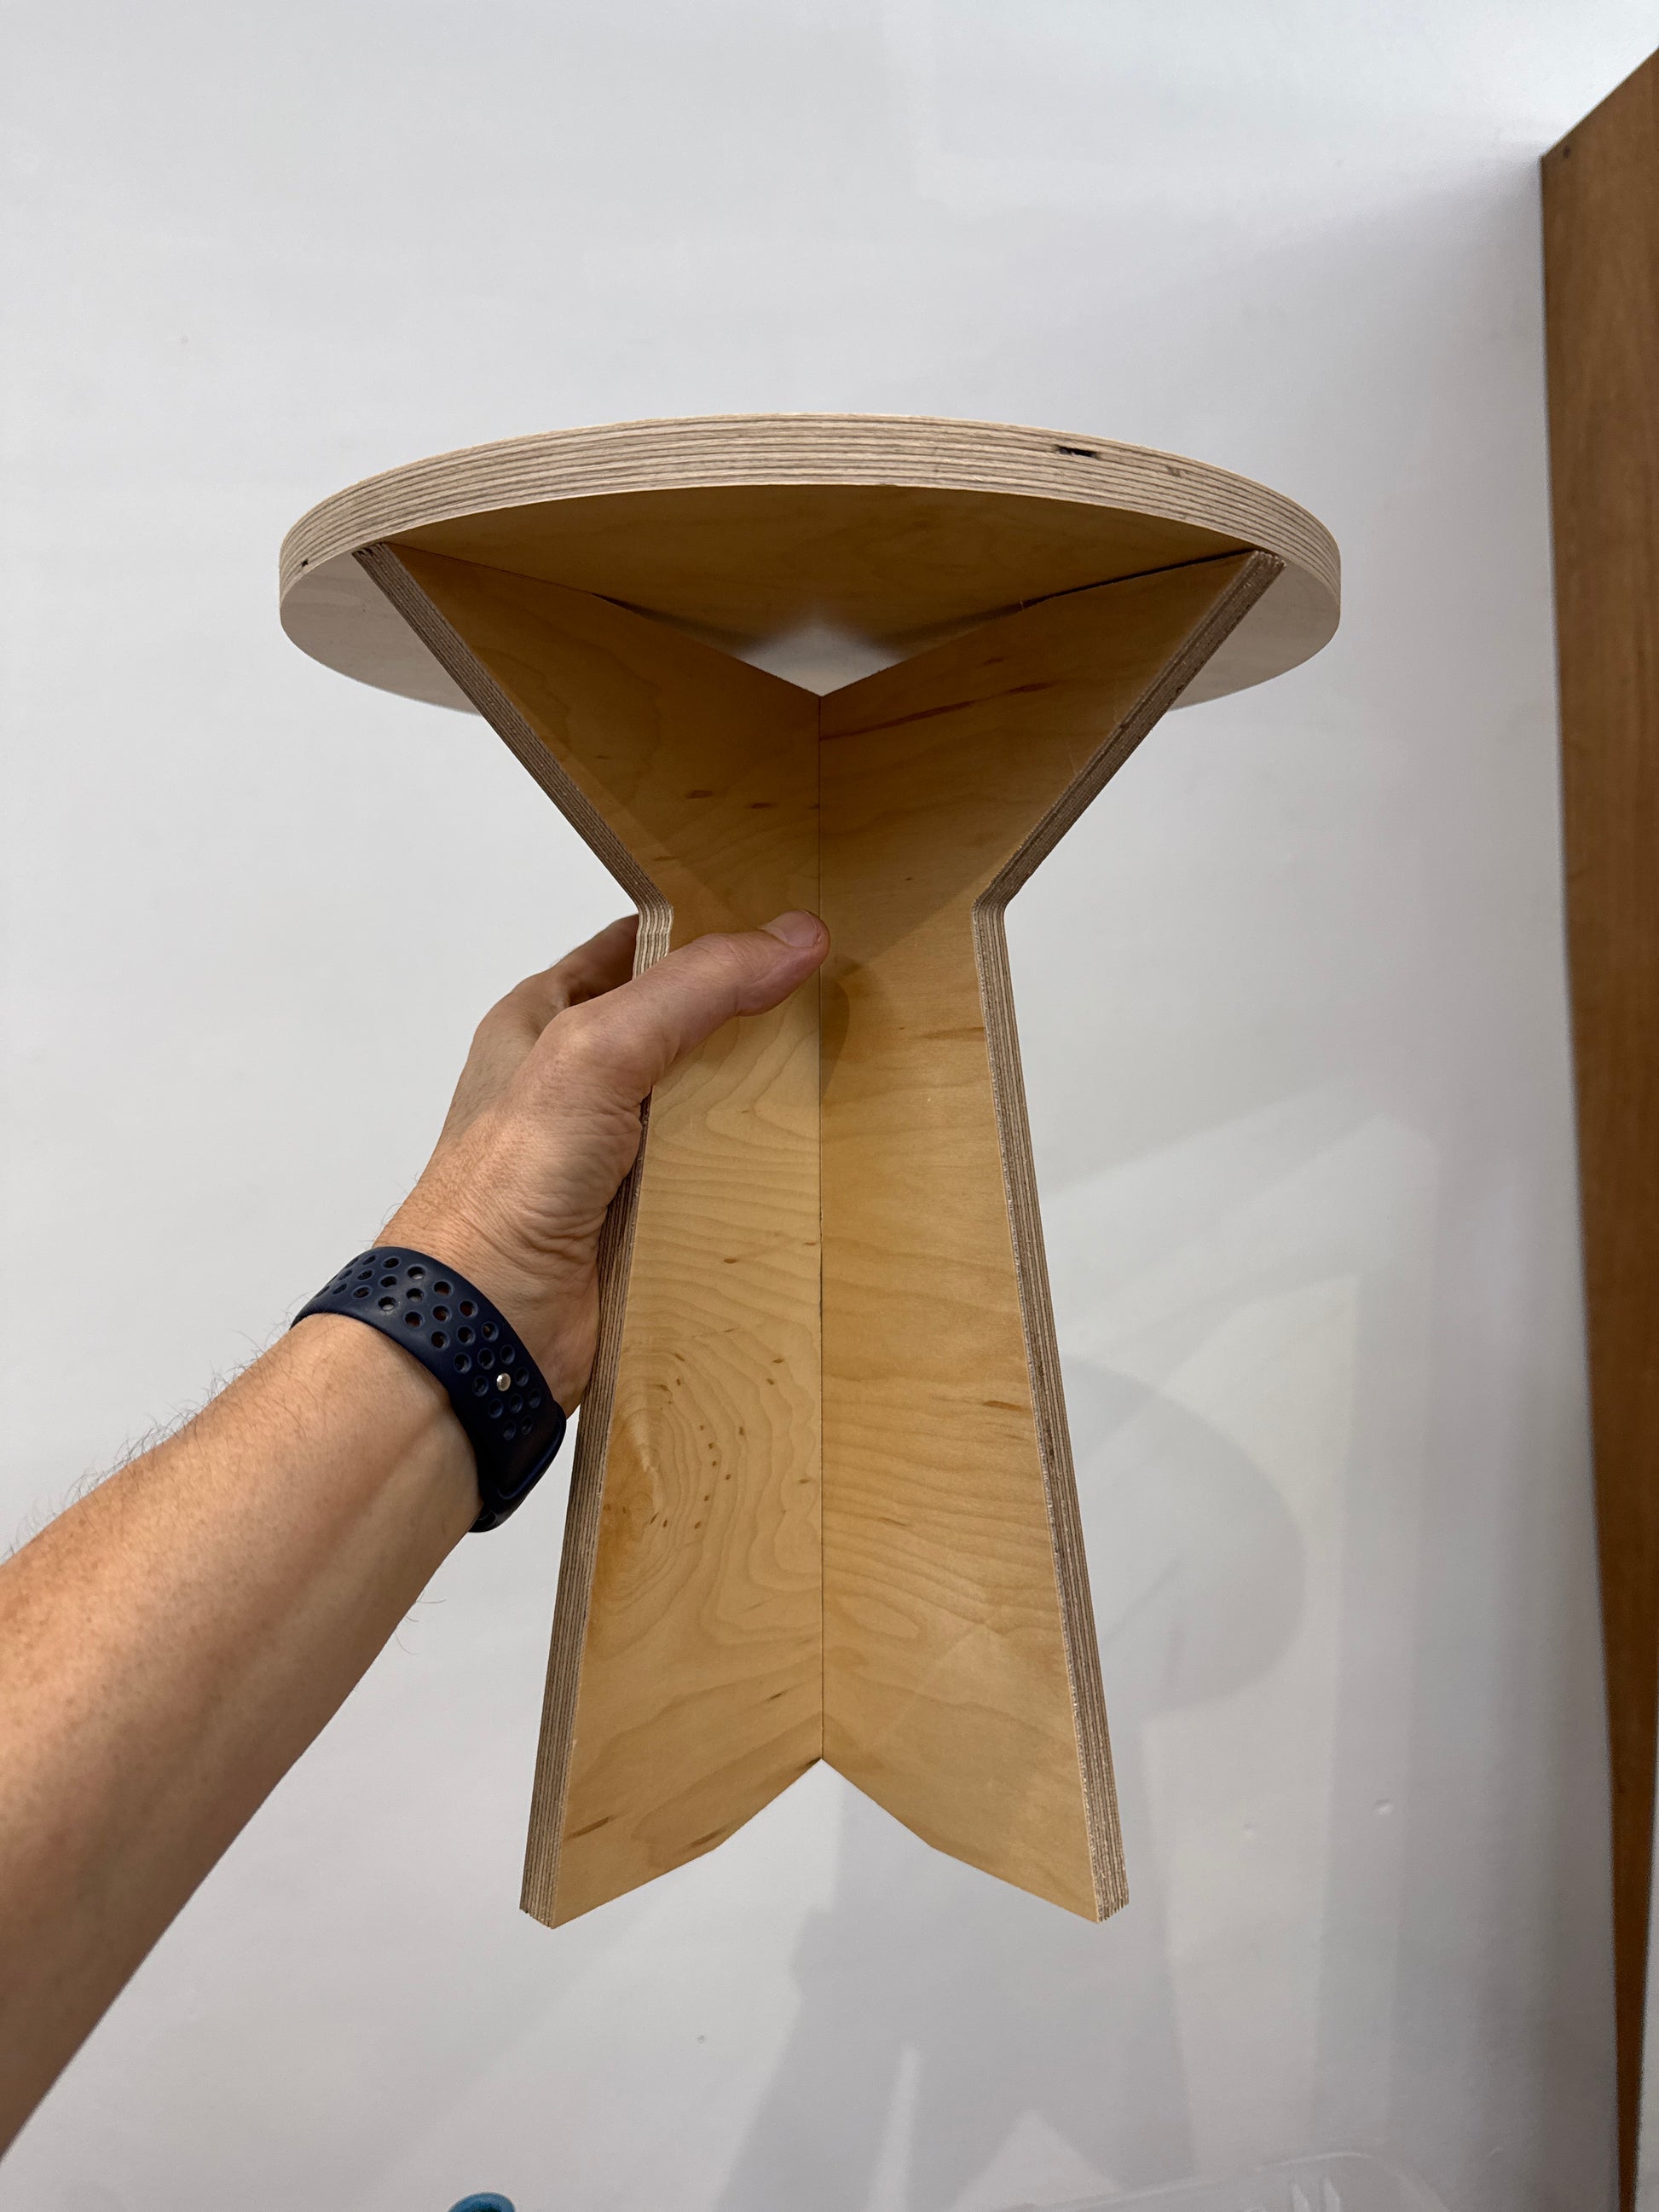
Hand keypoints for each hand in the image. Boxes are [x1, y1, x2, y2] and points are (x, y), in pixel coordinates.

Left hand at [382, 909, 828, 1410]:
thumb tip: (790, 939)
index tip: (778, 920)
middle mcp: (578, 1084)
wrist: (486, 1325)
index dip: (700, 928)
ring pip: (706, 1107)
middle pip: (681, 1029)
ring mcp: (613, 1154)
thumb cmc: (504, 1185)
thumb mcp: (596, 1050)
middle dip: (747, 1016)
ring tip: (837, 1071)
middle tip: (828, 994)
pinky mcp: (644, 1219)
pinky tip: (807, 1160)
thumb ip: (692, 989)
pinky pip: (714, 1183)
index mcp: (544, 1021)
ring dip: (760, 1101)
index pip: (634, 948)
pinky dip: (755, 1176)